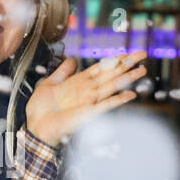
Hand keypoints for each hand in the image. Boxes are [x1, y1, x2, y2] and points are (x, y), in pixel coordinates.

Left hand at [25, 52, 146, 146]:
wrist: (36, 126)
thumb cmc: (41, 108)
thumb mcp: (49, 83)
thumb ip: (62, 72)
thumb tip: (71, 60)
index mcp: (79, 82)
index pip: (101, 67)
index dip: (115, 60)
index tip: (128, 53)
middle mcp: (87, 90)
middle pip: (111, 73)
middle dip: (127, 63)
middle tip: (143, 55)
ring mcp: (89, 100)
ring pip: (112, 85)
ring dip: (128, 78)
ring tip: (142, 70)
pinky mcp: (88, 113)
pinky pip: (106, 105)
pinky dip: (118, 100)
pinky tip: (131, 95)